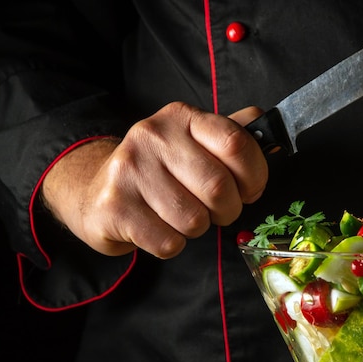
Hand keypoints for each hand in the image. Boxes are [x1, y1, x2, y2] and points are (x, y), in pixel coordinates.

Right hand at [41, 103, 267, 257]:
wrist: (96, 191)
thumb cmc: (161, 171)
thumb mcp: (194, 142)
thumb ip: (232, 133)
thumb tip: (266, 126)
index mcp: (182, 117)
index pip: (236, 142)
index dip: (254, 174)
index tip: (249, 189)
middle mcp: (153, 136)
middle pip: (218, 188)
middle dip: (228, 210)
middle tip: (218, 211)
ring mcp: (130, 170)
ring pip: (194, 221)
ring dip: (197, 229)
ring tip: (182, 216)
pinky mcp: (114, 207)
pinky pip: (168, 243)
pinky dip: (172, 244)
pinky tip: (159, 227)